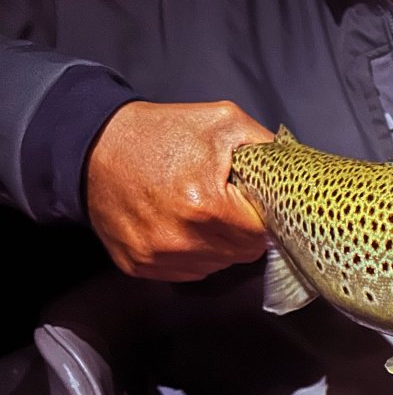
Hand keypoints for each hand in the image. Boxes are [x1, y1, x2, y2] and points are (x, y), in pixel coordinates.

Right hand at [85, 100, 273, 280]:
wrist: (93, 146)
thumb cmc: (159, 133)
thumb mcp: (222, 122)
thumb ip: (267, 147)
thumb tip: (296, 169)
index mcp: (205, 205)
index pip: (262, 233)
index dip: (265, 215)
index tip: (255, 202)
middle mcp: (180, 239)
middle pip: (243, 253)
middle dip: (244, 230)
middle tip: (229, 203)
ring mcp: (157, 257)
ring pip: (218, 265)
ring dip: (220, 243)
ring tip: (203, 211)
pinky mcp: (140, 266)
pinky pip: (188, 271)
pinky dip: (194, 253)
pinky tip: (183, 225)